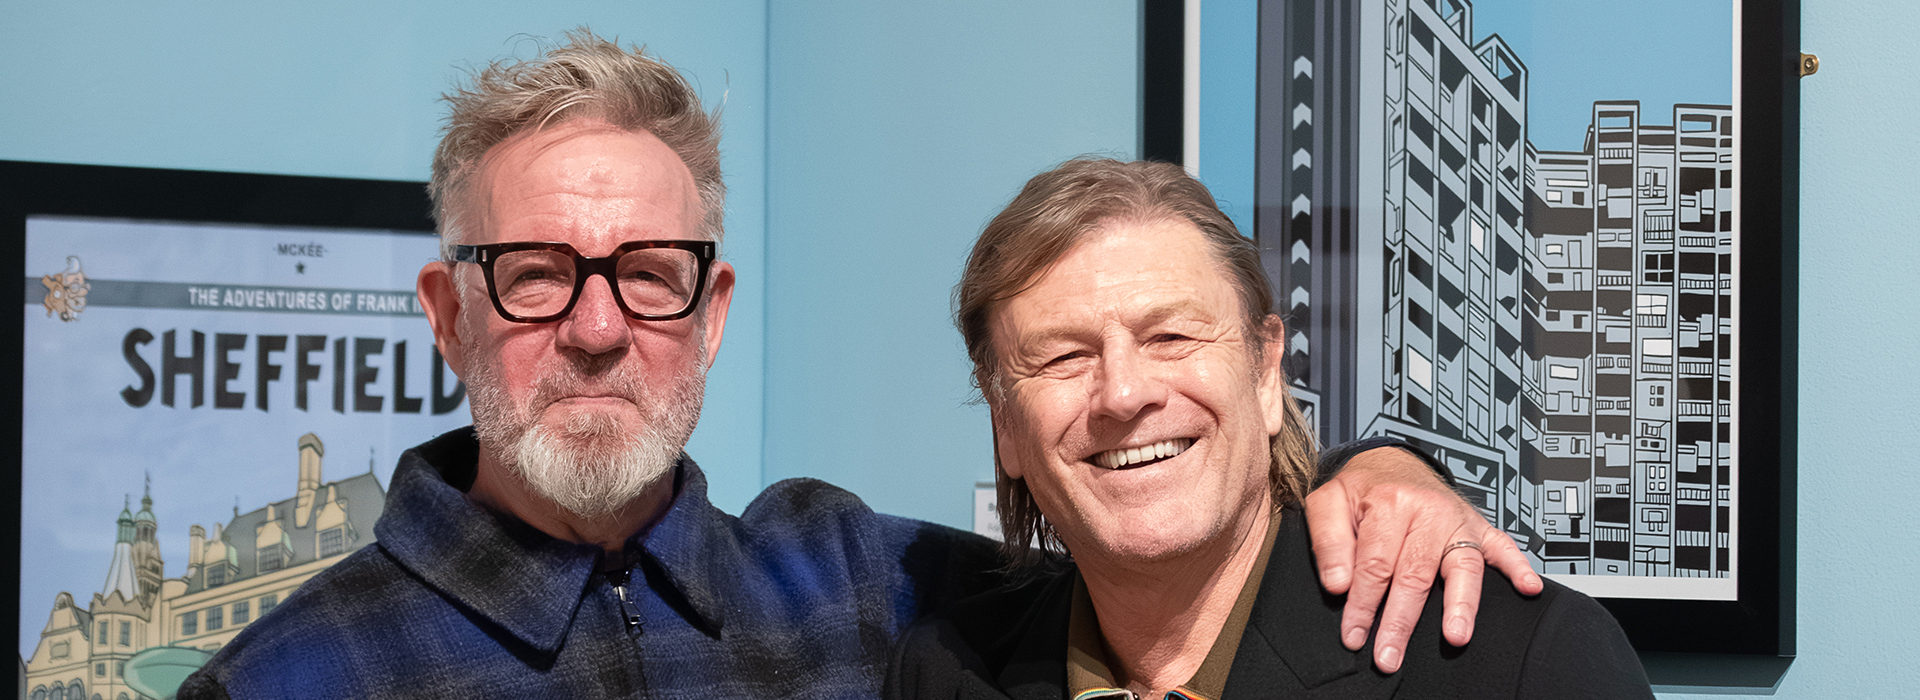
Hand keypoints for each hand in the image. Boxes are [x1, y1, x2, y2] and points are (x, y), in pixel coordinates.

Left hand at [1302, 446, 1542, 672]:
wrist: (1390, 460)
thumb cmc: (1360, 487)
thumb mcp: (1327, 501)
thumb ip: (1328, 541)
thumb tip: (1339, 584)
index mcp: (1389, 503)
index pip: (1374, 565)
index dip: (1363, 604)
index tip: (1354, 635)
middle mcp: (1428, 511)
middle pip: (1415, 574)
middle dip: (1401, 620)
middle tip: (1389, 656)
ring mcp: (1457, 520)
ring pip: (1462, 566)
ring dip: (1460, 605)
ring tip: (1456, 635)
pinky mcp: (1478, 525)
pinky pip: (1503, 545)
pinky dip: (1517, 566)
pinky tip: (1528, 587)